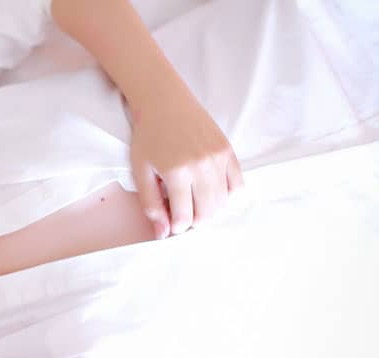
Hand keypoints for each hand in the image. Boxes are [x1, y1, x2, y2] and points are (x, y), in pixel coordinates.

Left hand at [128, 86, 244, 238]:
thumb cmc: (148, 136)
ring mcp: (218, 158)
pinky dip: (227, 196)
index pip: (184, 218)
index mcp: (176, 173)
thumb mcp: (141, 172)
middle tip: (182, 215)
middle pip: (207, 214)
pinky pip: (237, 185)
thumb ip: (151, 205)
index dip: (176, 228)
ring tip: (193, 203)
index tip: (170, 225)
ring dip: (209, 211)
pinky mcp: (228, 151)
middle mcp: (201, 166)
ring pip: (223, 203)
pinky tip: (210, 193)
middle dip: (194, 222)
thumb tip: (162, 234)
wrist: (164, 102)